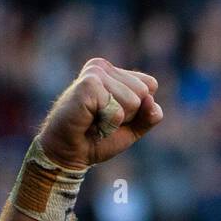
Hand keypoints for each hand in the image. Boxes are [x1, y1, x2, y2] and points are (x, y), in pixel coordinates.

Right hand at [38, 58, 161, 169]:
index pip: (150, 86)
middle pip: (143, 93)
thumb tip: (152, 102)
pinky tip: (89, 121)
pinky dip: (107, 125)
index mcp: (114, 72)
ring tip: (95, 121)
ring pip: (133, 101)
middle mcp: (103, 67)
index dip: (138, 111)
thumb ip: (149, 116)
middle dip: (128, 116)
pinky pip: (117, 111)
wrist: (69, 153)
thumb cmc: (97, 139)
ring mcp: (95, 72)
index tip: (113, 116)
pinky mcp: (88, 84)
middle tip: (102, 120)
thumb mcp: (131, 128)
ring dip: (116, 121)